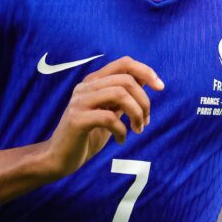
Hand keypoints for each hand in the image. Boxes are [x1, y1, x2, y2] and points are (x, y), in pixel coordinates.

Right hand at [45, 56, 163, 177]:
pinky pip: (109, 118)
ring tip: (138, 130)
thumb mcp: (109, 111)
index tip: (161, 87)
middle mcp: (85, 87)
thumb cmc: (88, 135)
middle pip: (126, 80)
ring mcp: (79, 102)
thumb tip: (146, 80)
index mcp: (94, 81)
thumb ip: (123, 97)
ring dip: (136, 114)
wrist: (60, 158)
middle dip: (144, 101)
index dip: (146, 71)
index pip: (124, 63)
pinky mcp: (77, 119)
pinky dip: (122, 130)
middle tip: (146, 122)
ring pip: (120, 94)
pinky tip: (121, 140)